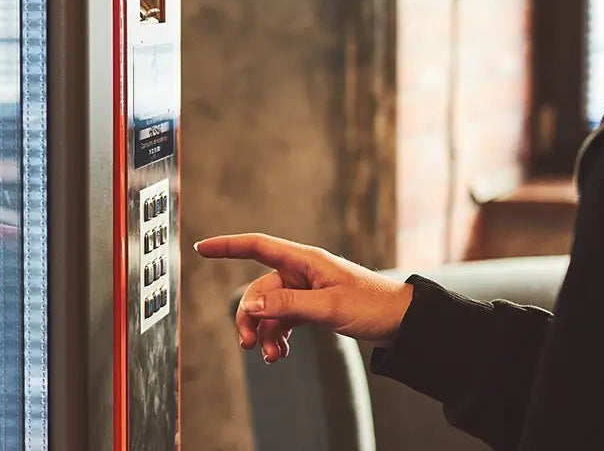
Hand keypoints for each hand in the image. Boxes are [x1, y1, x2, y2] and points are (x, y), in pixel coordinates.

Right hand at [195, 233, 412, 362]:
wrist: (402, 322)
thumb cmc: (371, 306)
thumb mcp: (328, 307)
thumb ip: (287, 306)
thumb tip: (250, 307)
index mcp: (305, 260)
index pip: (257, 246)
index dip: (227, 246)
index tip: (201, 248)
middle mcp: (301, 272)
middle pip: (259, 291)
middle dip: (250, 318)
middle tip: (249, 345)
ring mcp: (305, 290)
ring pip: (269, 310)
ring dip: (266, 333)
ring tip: (273, 357)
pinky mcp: (311, 307)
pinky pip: (283, 320)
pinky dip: (279, 336)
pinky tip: (281, 354)